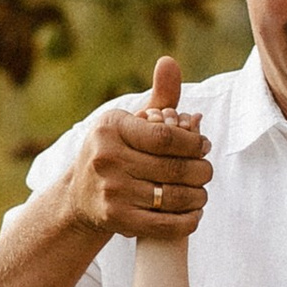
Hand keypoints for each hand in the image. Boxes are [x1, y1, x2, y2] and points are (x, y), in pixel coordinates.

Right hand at [70, 51, 210, 242]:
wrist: (78, 196)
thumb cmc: (114, 152)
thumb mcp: (131, 122)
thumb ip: (159, 97)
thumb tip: (170, 61)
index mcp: (110, 128)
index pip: (166, 136)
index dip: (194, 142)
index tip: (204, 146)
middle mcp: (106, 158)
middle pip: (173, 167)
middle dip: (201, 170)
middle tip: (207, 171)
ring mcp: (111, 191)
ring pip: (172, 196)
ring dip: (198, 195)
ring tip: (202, 191)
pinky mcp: (116, 219)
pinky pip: (165, 224)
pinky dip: (188, 220)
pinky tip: (194, 212)